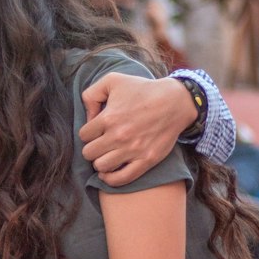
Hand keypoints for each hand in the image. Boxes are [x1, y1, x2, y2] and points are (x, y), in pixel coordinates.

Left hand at [80, 72, 194, 186]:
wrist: (175, 101)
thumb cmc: (143, 89)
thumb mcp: (113, 80)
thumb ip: (92, 94)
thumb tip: (87, 117)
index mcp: (108, 118)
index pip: (83, 136)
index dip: (88, 133)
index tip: (97, 131)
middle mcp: (118, 136)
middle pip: (89, 153)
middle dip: (92, 148)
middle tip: (100, 144)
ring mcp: (132, 150)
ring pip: (101, 167)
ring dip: (100, 162)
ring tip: (106, 156)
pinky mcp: (146, 161)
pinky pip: (120, 179)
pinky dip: (110, 179)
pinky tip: (108, 173)